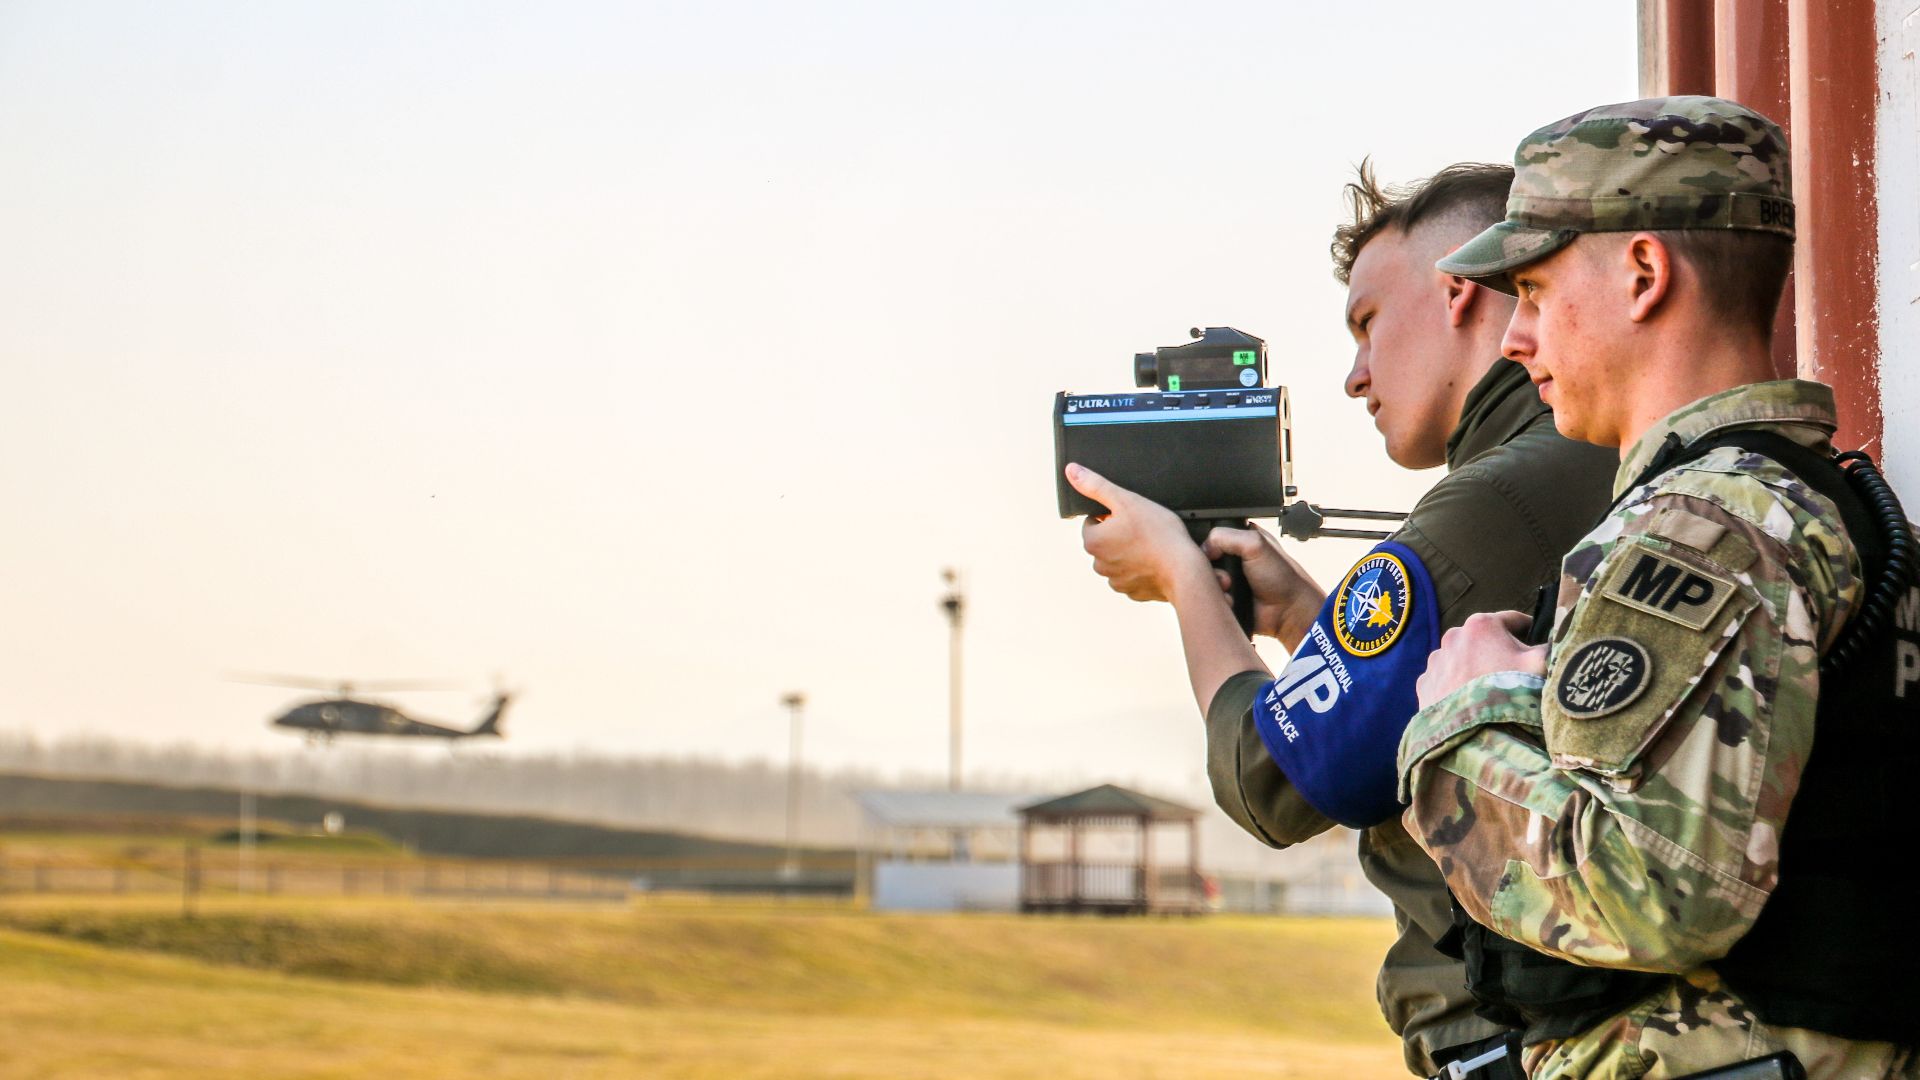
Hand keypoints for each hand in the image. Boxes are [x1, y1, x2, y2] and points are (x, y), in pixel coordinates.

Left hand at [1066, 463, 1213, 604]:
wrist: (1185, 570)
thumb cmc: (1159, 534)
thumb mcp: (1126, 500)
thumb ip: (1096, 485)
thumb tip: (1072, 471)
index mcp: (1093, 541)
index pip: (1093, 521)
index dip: (1112, 515)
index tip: (1130, 516)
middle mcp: (1099, 564)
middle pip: (1105, 541)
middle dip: (1119, 534)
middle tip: (1143, 529)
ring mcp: (1116, 581)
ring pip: (1118, 559)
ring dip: (1129, 552)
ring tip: (1151, 545)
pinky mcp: (1132, 592)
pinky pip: (1132, 576)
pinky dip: (1141, 569)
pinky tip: (1155, 561)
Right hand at [1201, 524, 1322, 642]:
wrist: (1288, 612)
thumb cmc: (1281, 577)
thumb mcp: (1255, 543)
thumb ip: (1225, 536)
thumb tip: (1204, 549)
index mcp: (1240, 539)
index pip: (1211, 536)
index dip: (1208, 544)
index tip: (1213, 553)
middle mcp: (1232, 558)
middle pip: (1204, 559)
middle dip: (1210, 568)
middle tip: (1227, 575)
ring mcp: (1228, 579)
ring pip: (1203, 580)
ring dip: (1214, 585)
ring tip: (1230, 587)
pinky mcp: (1225, 598)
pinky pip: (1208, 598)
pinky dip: (1216, 599)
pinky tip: (1230, 600)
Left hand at [1415, 610, 1546, 707]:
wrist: (1477, 737)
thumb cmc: (1512, 694)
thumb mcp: (1542, 665)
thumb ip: (1551, 647)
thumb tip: (1554, 642)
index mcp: (1482, 624)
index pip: (1513, 620)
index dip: (1530, 631)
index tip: (1537, 643)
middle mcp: (1452, 636)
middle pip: (1485, 639)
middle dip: (1500, 651)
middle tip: (1514, 674)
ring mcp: (1435, 662)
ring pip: (1463, 659)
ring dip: (1476, 668)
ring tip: (1490, 691)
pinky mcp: (1425, 685)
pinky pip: (1446, 679)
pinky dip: (1457, 686)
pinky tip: (1471, 702)